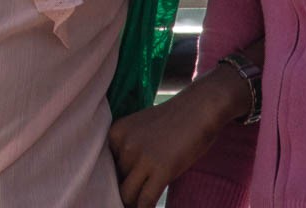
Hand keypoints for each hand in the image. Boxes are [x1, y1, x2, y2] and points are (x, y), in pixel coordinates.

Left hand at [108, 67, 244, 206]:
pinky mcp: (162, 169)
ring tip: (141, 204)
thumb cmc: (174, 120)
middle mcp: (124, 144)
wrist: (200, 107)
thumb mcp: (141, 129)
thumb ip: (129, 149)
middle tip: (134, 199)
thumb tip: (123, 180)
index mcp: (116, 133)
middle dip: (124, 193)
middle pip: (115, 182)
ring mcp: (142, 157)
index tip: (122, 189)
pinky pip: (145, 200)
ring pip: (127, 195)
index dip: (114, 181)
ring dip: (134, 204)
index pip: (105, 168)